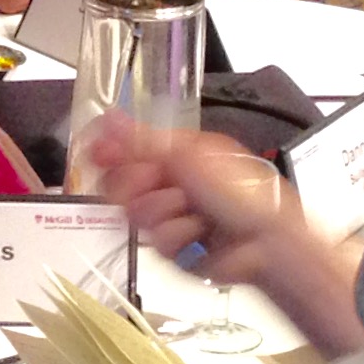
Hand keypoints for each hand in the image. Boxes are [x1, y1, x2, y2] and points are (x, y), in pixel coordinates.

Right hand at [86, 120, 363, 357]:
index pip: (128, 150)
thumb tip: (108, 115)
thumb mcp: (188, 155)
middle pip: (124, 184)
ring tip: (192, 211)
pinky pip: (156, 242)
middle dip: (139, 185)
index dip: (111, 152)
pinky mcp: (176, 249)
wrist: (265, 240)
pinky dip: (178, 237)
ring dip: (165, 212)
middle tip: (158, 181)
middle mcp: (172, 183)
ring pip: (138, 215)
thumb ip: (141, 141)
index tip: (98, 154)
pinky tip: (199, 235)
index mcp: (177, 154)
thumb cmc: (239, 191)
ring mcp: (173, 216)